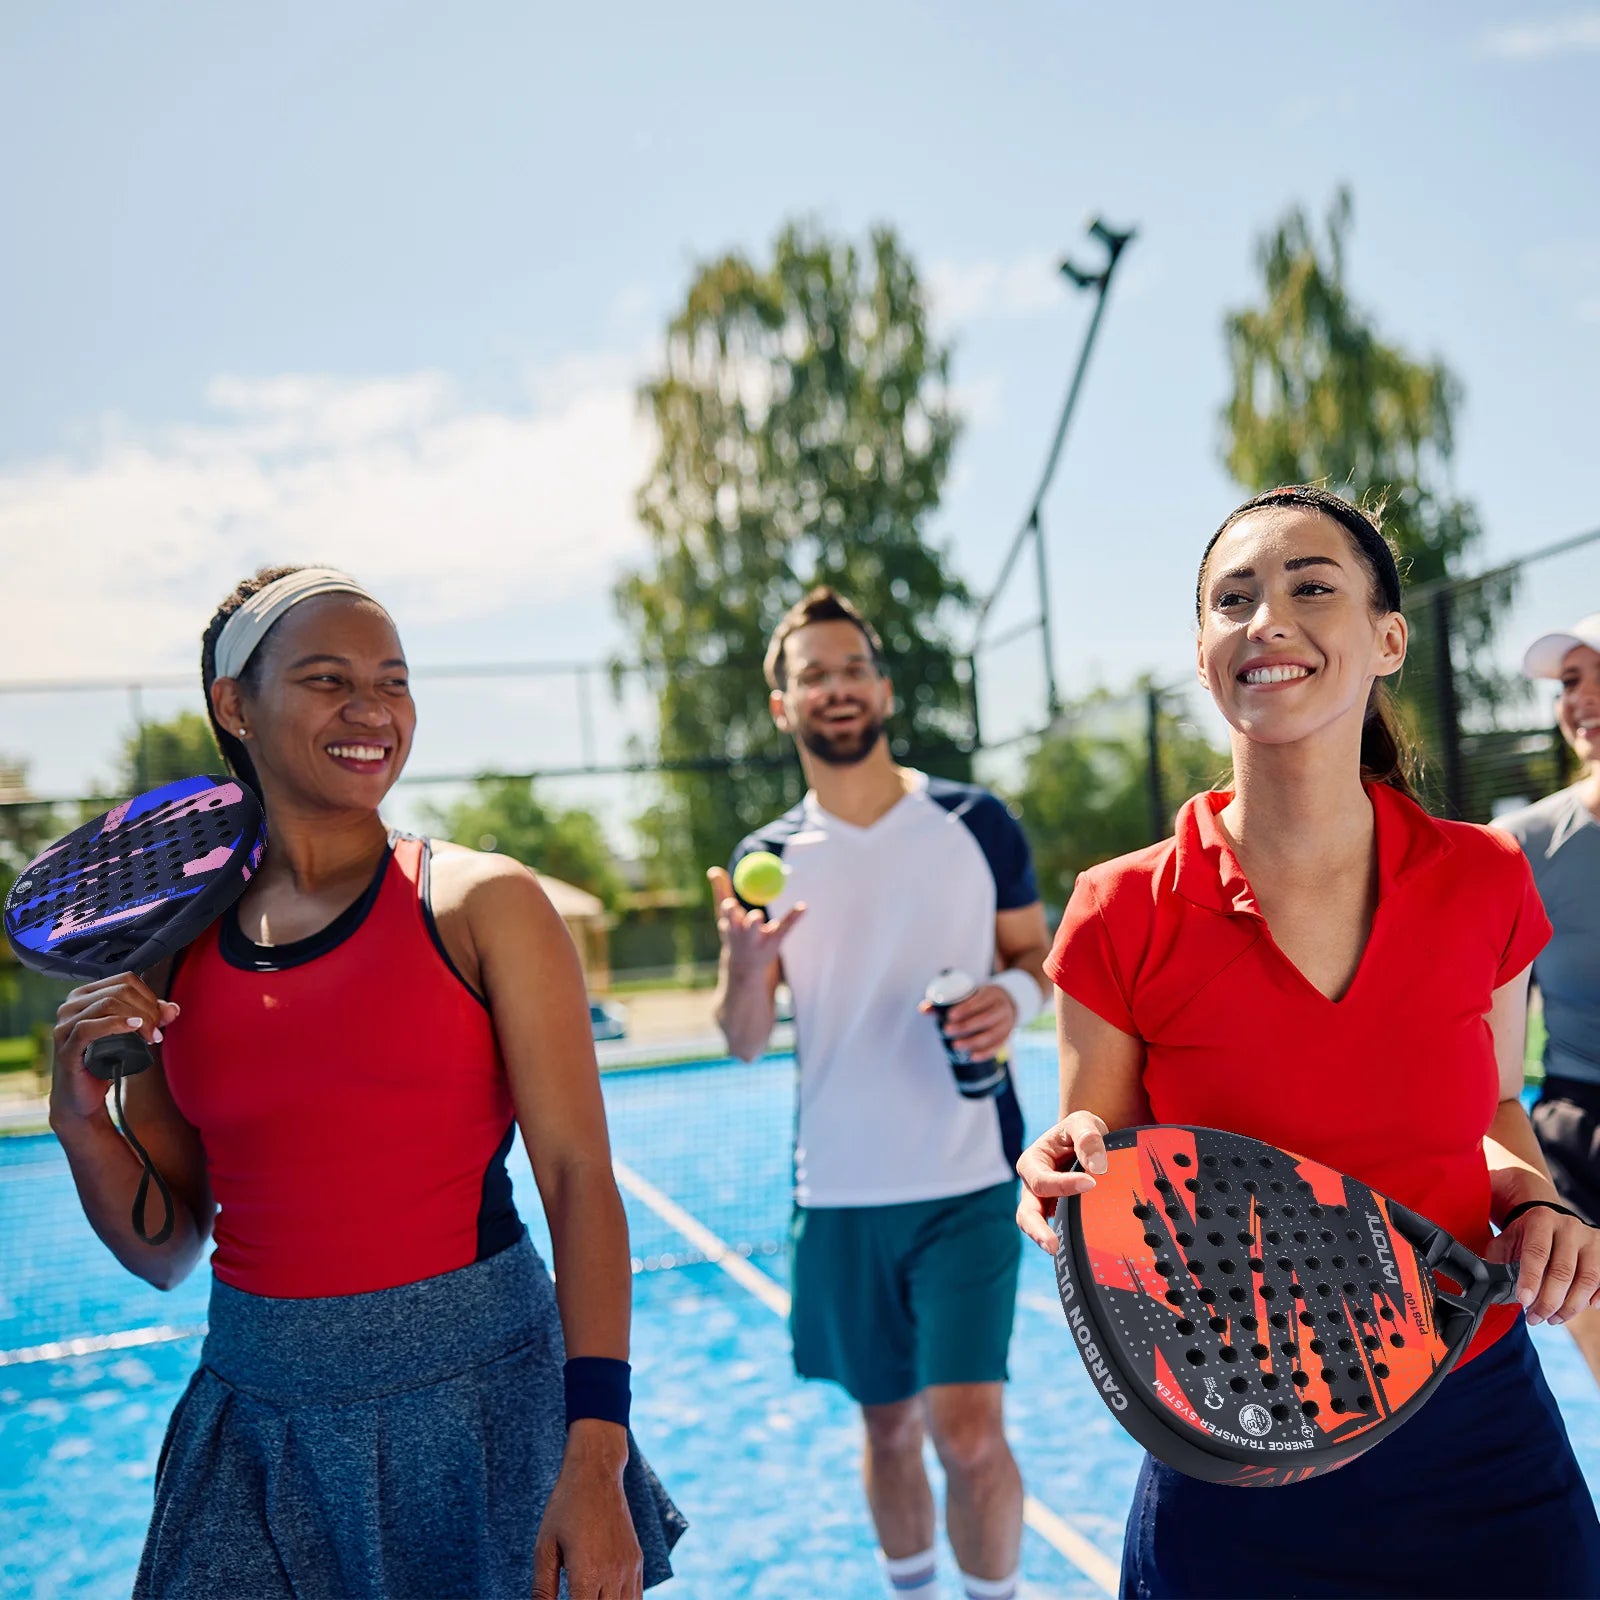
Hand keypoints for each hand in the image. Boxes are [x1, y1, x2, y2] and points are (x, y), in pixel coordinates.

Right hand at [51, 974, 178, 1121]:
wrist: (83, 1096)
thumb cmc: (105, 1061)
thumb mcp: (132, 1034)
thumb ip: (151, 1018)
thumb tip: (173, 1009)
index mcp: (85, 995)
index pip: (126, 980)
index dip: (149, 996)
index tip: (160, 1018)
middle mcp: (71, 1005)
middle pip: (120, 991)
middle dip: (147, 1010)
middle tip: (158, 1032)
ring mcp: (64, 1025)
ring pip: (108, 1004)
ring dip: (138, 1018)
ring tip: (151, 1037)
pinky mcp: (65, 1046)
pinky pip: (89, 1027)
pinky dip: (116, 1024)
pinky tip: (134, 1029)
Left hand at [531, 1424, 642, 1599]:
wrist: (596, 1472)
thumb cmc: (565, 1507)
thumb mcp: (545, 1547)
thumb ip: (543, 1588)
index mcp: (588, 1574)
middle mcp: (613, 1574)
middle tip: (576, 1596)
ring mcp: (629, 1568)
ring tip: (589, 1595)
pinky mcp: (637, 1560)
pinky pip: (637, 1597)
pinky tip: (606, 1598)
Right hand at [706, 866, 804, 976]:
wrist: (744, 965)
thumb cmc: (734, 932)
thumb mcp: (725, 915)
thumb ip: (721, 891)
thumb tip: (713, 870)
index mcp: (730, 925)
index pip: (727, 914)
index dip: (728, 910)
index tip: (730, 903)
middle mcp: (744, 934)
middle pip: (743, 926)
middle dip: (747, 923)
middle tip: (752, 915)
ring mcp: (760, 939)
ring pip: (762, 929)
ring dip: (758, 921)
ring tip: (758, 916)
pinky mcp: (775, 942)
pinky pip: (786, 927)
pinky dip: (794, 916)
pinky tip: (803, 907)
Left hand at [918, 982, 1015, 1061]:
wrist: (1008, 1002)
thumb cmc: (981, 999)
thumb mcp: (970, 994)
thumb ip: (947, 1001)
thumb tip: (923, 1009)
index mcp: (992, 994)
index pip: (979, 1001)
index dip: (966, 1009)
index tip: (950, 1016)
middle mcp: (1002, 1008)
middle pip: (985, 1019)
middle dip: (965, 1026)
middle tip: (947, 1031)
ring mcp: (1007, 1023)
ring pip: (991, 1034)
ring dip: (973, 1042)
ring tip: (955, 1045)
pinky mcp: (1007, 1036)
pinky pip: (998, 1046)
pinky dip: (986, 1053)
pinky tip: (972, 1056)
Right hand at [1015, 1111, 1110, 1253]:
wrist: (1086, 1141)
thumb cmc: (1080, 1131)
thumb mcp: (1083, 1123)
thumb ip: (1088, 1138)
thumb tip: (1096, 1167)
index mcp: (1033, 1162)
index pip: (1042, 1180)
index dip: (1063, 1184)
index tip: (1091, 1183)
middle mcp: (1032, 1186)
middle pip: (1027, 1213)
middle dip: (1037, 1229)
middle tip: (1053, 1244)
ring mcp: (1044, 1204)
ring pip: (1036, 1227)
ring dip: (1045, 1239)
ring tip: (1059, 1251)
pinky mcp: (1059, 1216)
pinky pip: (1058, 1230)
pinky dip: (1066, 1238)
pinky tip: (1082, 1247)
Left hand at [1486, 1205, 1599, 1327]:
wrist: (1550, 1220)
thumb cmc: (1527, 1236)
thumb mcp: (1507, 1239)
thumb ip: (1498, 1260)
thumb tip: (1491, 1287)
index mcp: (1541, 1220)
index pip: (1537, 1253)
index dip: (1531, 1279)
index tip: (1524, 1301)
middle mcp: (1569, 1227)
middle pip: (1562, 1271)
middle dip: (1548, 1301)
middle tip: (1535, 1318)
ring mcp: (1590, 1240)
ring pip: (1587, 1279)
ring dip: (1570, 1306)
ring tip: (1553, 1318)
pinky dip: (1598, 1296)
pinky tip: (1587, 1306)